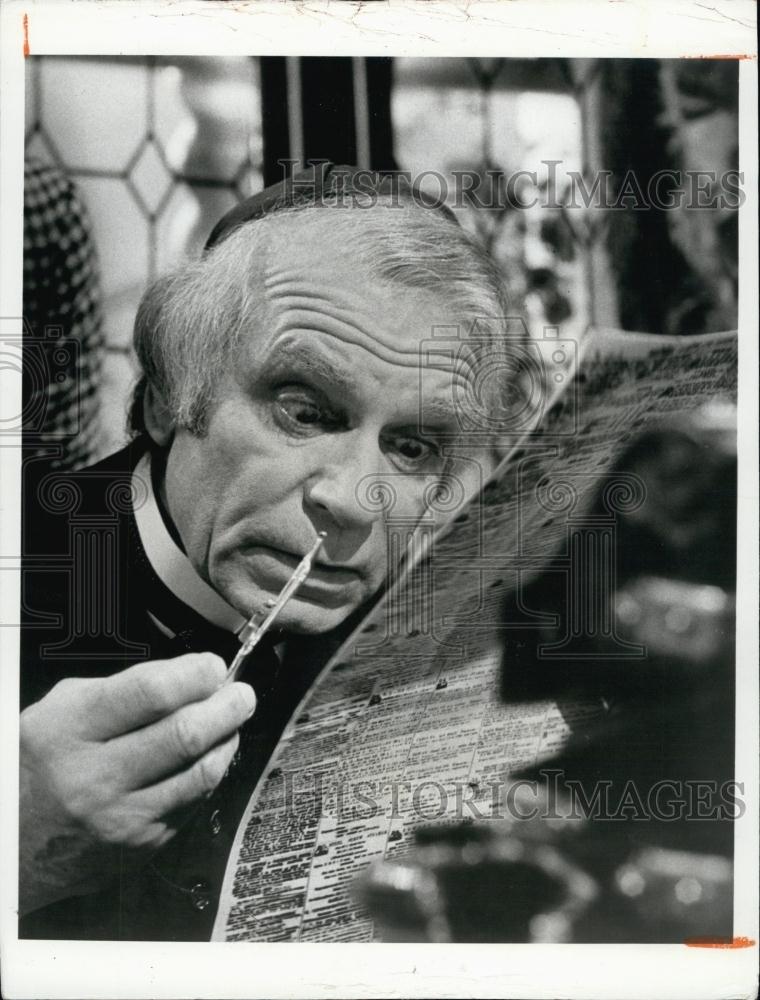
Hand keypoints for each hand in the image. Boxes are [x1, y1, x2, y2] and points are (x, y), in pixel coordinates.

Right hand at [19, 652, 254, 915]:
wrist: (14, 844)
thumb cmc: (43, 762)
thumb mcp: (61, 710)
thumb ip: (123, 690)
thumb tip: (191, 676)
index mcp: (68, 730)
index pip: (149, 693)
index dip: (194, 674)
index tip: (213, 665)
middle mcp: (93, 778)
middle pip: (185, 734)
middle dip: (227, 706)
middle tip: (242, 692)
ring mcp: (120, 818)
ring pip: (201, 772)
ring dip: (229, 739)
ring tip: (232, 720)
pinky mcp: (141, 846)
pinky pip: (195, 801)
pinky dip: (212, 772)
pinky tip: (210, 754)